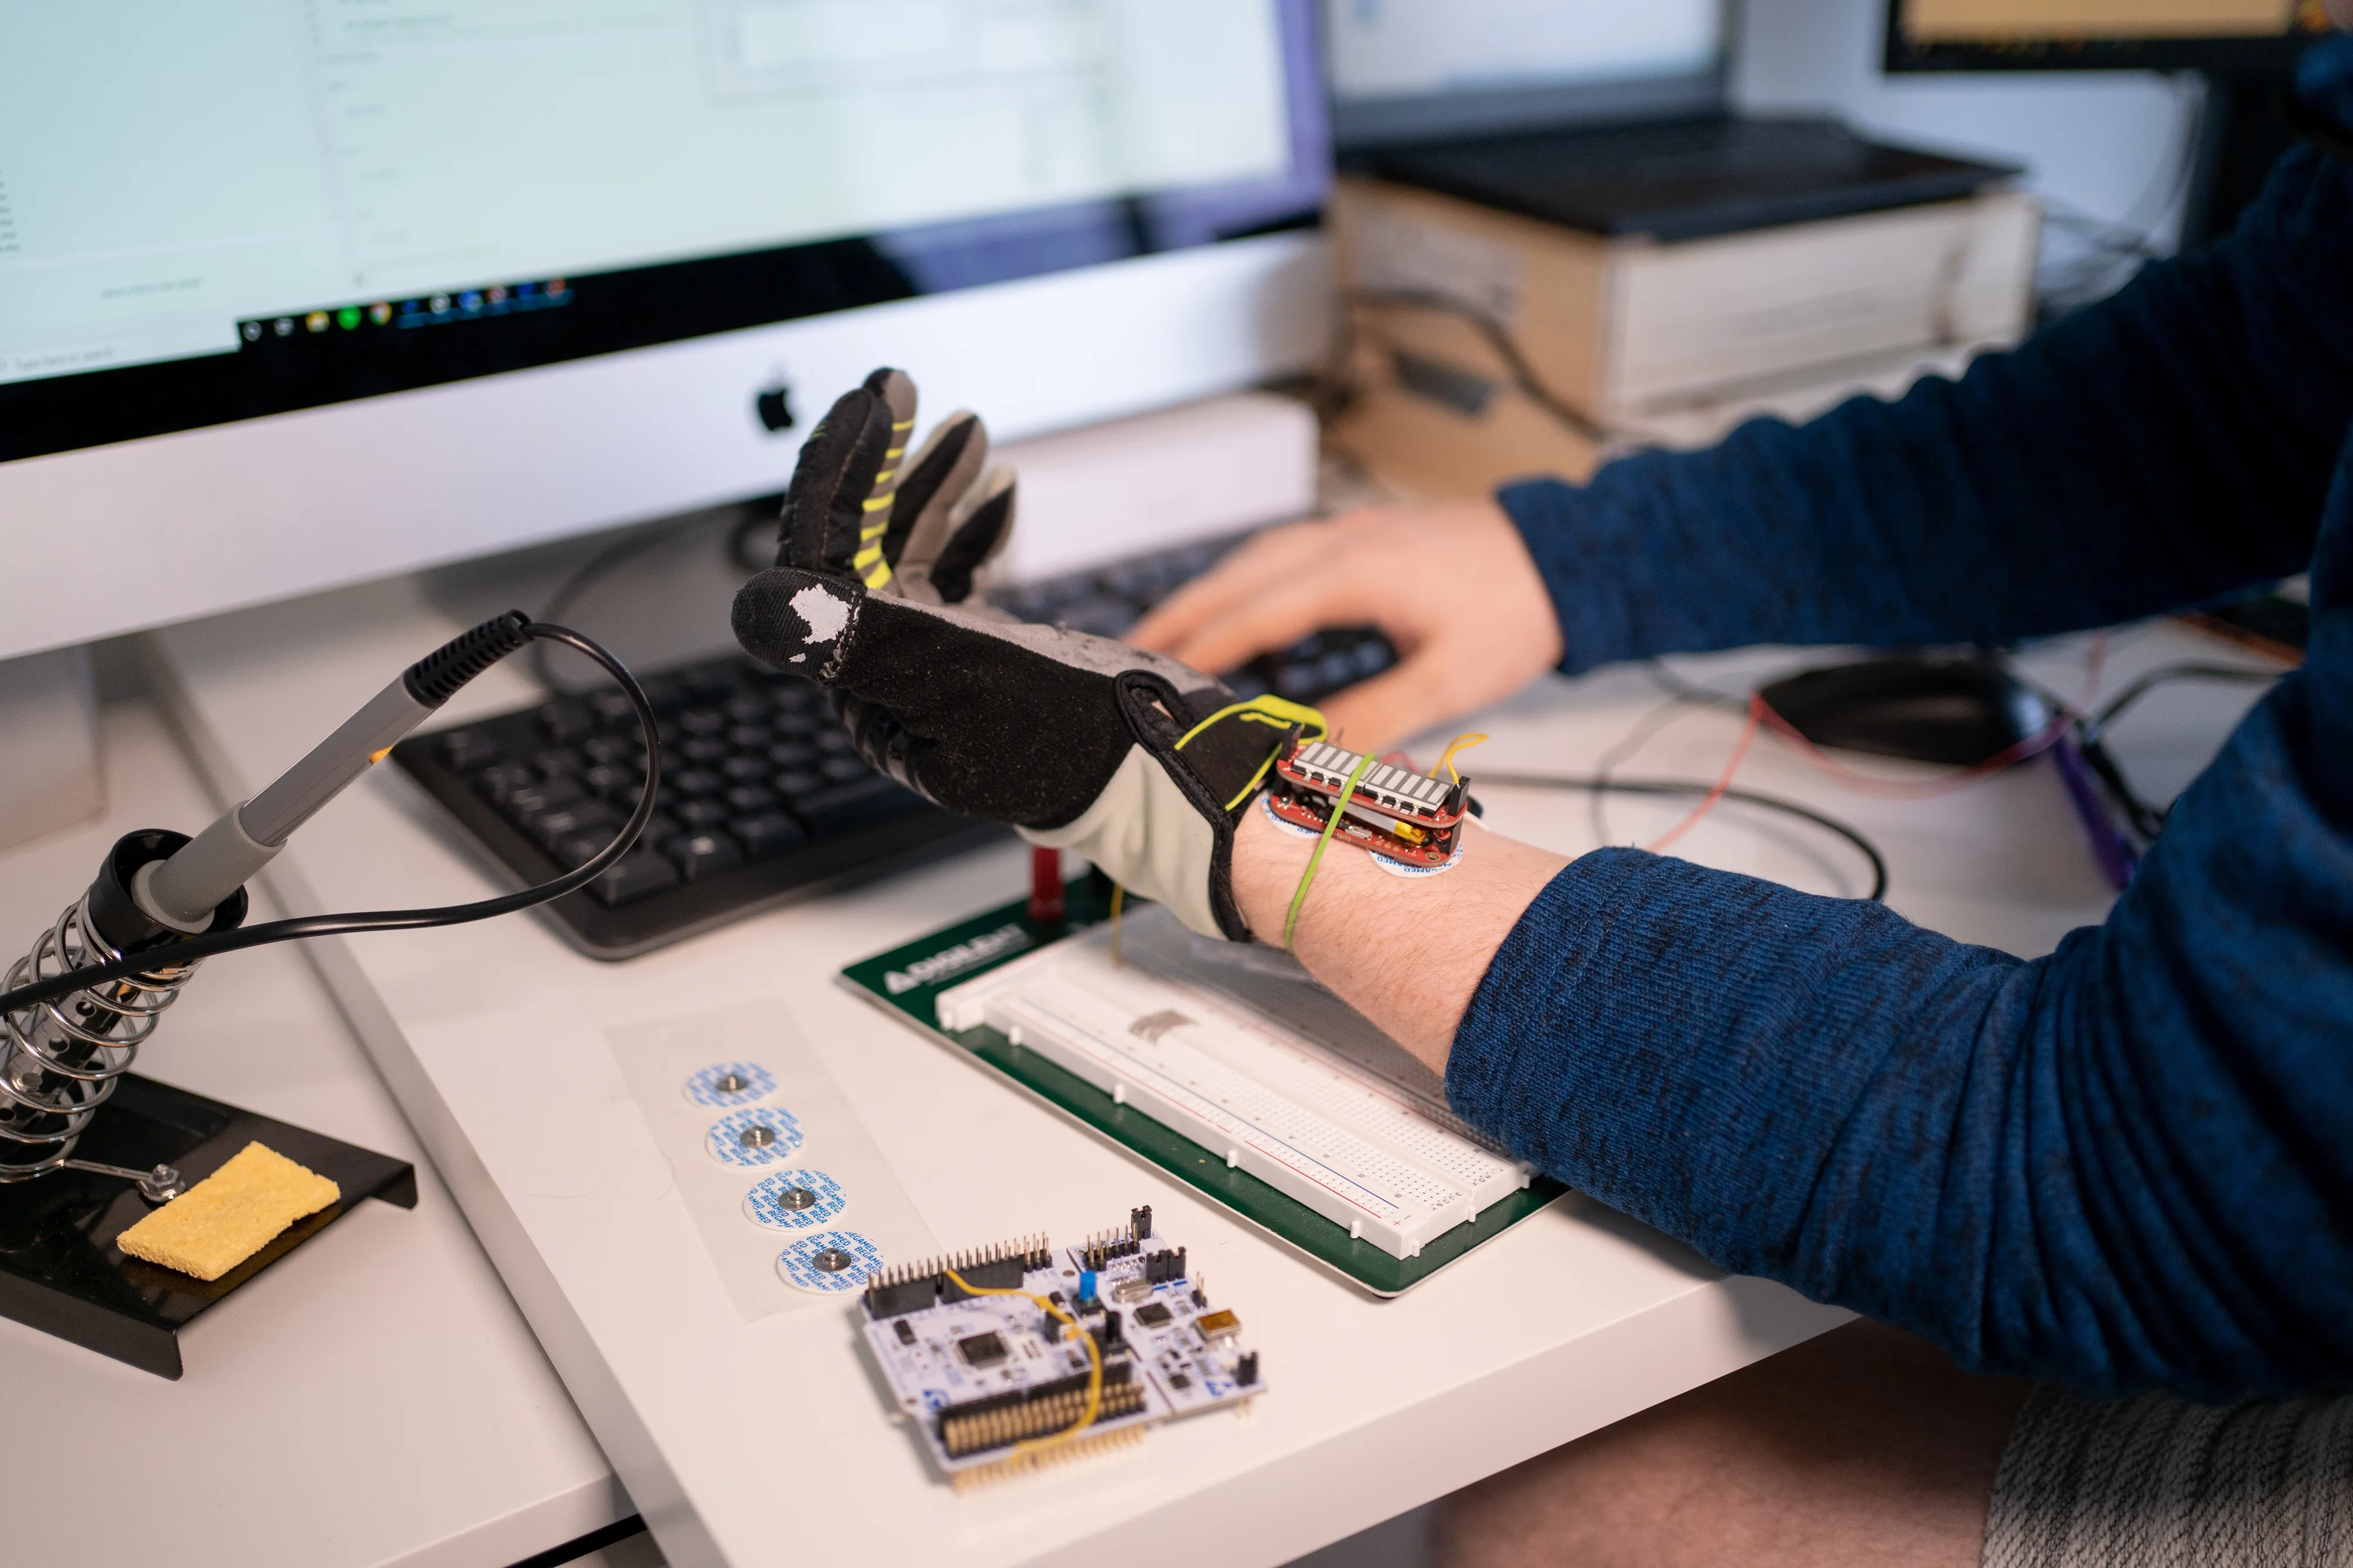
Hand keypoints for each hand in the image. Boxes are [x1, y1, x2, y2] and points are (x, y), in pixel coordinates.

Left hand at [731, 368, 1303, 939]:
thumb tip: (754, 606)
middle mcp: (887, 677)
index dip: (840, 473)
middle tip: (911, 395)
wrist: (1167, 767)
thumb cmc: (1079, 739)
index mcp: (868, 687)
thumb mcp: (964, 678)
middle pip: (856, 549)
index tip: (874, 403)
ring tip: (972, 431)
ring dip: (933, 487)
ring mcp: (931, 664)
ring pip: (904, 553)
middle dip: (887, 468)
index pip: (821, 561)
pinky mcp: (976, 655)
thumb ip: (861, 636)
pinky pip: (949, 575)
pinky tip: (998, 490)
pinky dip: (969, 527)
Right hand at [1129, 499, 1563, 755]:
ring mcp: (1351, 531)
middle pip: (1236, 577)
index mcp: (1353, 573)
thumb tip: (1311, 753)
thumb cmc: (1516, 610)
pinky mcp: (1365, 535)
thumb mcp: (1449, 678)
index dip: (1200, 649)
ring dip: (1206, 593)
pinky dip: (1244, 578)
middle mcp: (1342, 542)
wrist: (1567, 556)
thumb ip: (1375, 717)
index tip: (1155, 678)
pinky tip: (1237, 600)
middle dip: (1177, 614)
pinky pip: (1282, 552)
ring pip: (1255, 559)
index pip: (1254, 615)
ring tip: (1163, 631)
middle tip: (1122, 652)